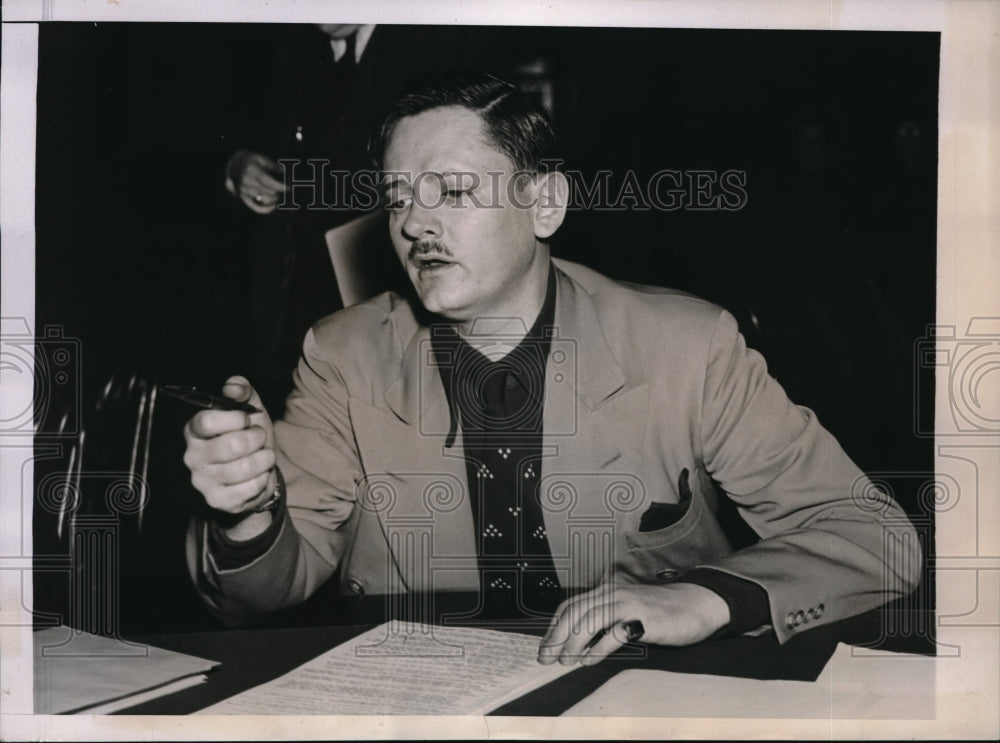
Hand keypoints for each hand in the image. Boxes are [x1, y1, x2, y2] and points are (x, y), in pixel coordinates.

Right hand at [182, 375, 276, 539]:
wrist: (260, 470)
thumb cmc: (250, 436)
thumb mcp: (250, 409)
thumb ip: (241, 392)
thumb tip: (233, 387)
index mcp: (195, 430)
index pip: (207, 421)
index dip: (235, 419)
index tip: (247, 419)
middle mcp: (192, 455)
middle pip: (230, 445)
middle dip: (256, 439)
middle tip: (259, 438)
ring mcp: (202, 480)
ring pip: (243, 468)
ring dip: (263, 459)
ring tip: (263, 456)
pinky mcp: (217, 500)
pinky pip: (250, 488)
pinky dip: (263, 479)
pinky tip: (258, 475)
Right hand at [226, 150, 285, 213]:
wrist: (234, 166)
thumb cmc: (252, 161)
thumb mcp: (261, 158)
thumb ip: (272, 165)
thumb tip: (283, 171)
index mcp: (250, 169)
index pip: (265, 180)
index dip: (278, 185)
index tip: (288, 188)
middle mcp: (245, 181)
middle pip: (266, 191)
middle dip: (278, 191)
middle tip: (285, 189)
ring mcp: (243, 191)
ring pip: (263, 200)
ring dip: (274, 198)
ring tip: (278, 194)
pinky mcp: (244, 198)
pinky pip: (257, 208)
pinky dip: (267, 209)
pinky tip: (275, 205)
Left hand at [537, 581, 729, 666]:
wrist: (696, 603)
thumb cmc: (662, 611)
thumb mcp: (629, 608)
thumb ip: (608, 617)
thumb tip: (581, 639)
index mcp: (607, 592)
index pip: (571, 605)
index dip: (553, 626)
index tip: (544, 645)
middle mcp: (613, 594)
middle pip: (574, 613)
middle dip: (555, 637)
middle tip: (546, 657)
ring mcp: (627, 605)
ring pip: (589, 621)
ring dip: (572, 644)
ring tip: (565, 662)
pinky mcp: (642, 619)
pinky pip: (613, 634)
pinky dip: (597, 650)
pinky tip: (590, 661)